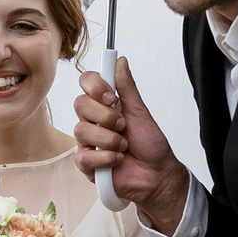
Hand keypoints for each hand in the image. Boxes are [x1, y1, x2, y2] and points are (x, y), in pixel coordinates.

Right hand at [75, 60, 188, 233]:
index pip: (86, 83)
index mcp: (105, 105)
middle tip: (123, 125)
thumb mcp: (140, 112)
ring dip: (109, 139)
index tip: (112, 96)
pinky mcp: (88, 164)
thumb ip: (128, 87)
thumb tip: (120, 61)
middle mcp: (94, 121)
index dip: (95, 86)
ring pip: (81, 130)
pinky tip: (118, 160)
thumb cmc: (150, 145)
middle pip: (80, 104)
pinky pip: (84, 156)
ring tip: (124, 147)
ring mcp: (88, 142)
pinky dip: (106, 158)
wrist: (157, 175)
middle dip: (105, 115)